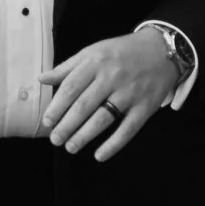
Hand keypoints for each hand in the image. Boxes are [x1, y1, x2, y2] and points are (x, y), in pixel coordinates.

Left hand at [38, 26, 179, 160]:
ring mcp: (130, 92)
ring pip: (103, 118)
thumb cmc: (122, 52)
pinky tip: (99, 155)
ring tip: (70, 147)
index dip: (57, 107)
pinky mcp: (146, 106)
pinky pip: (128, 129)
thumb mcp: (93, 52)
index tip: (47, 122)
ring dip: (84, 136)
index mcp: (96, 62)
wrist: (162, 49)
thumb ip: (67, 67)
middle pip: (84, 105)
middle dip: (67, 125)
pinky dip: (114, 144)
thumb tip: (41, 79)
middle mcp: (112, 76)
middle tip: (55, 139)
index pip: (71, 87)